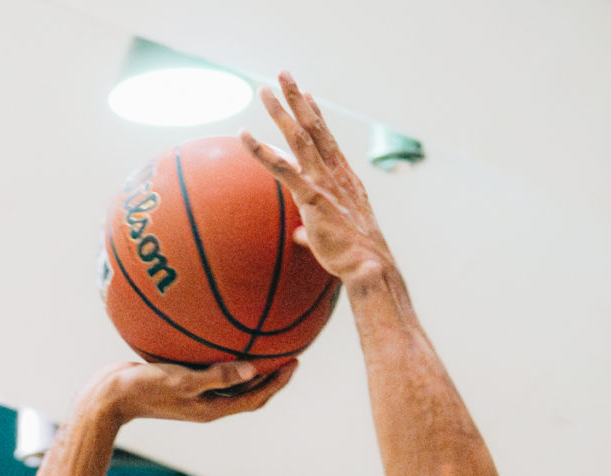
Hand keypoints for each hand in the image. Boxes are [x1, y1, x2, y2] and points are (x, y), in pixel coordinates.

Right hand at [86, 358, 294, 426]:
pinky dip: (222, 357)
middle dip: (270, 375)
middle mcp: (206, 404)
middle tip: (288, 351)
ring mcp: (193, 395)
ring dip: (250, 367)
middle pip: (248, 392)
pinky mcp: (180, 382)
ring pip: (231, 382)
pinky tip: (219, 334)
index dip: (277, 383)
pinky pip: (210, 369)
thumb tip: (252, 369)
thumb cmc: (142, 389)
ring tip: (263, 342)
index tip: (295, 361)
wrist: (107, 396)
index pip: (255, 398)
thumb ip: (217, 376)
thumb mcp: (181, 381)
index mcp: (211, 409)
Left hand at [241, 74, 393, 284]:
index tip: (307, 95)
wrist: (367, 266)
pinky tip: (243, 135)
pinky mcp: (311, 196)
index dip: (315, 115)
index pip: (326, 139)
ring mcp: (323, 181)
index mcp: (343, 178)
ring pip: (299, 137)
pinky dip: (260, 150)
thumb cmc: (351, 255)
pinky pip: (281, 167)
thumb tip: (300, 233)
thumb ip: (312, 228)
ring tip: (264, 90)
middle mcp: (334, 172)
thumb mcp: (331, 236)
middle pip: (314, 126)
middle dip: (297, 99)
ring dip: (280, 111)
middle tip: (284, 74)